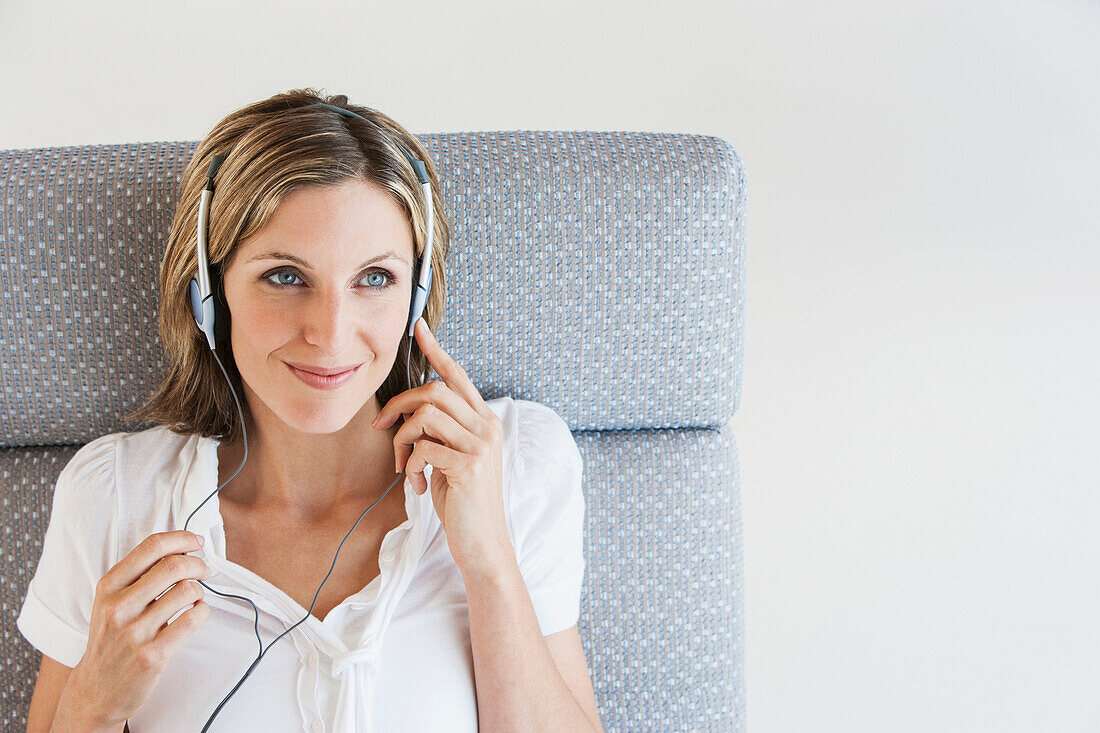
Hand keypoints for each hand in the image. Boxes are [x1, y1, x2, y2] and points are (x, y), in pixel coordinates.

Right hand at [68, 530, 209, 727]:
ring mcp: (135, 631)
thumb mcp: (110, 602)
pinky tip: (196, 613)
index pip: (151, 547)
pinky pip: (192, 619)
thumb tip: (182, 548)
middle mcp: (118, 606)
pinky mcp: (152, 654)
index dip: (182, 539)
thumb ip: (138, 575)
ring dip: (200, 590)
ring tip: (195, 597)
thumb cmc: (111, 640)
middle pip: (174, 565)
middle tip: (204, 571)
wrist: (95, 691)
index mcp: (108, 587)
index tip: (196, 542)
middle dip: (198, 564)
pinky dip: (202, 611)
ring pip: (187, 590)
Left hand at [371, 317, 509, 573]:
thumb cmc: (464, 502)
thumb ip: (443, 433)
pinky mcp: (468, 466)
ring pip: (426, 415)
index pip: (458, 375)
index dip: (437, 350)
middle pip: (434, 390)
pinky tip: (417, 487)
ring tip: (402, 466)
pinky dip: (409, 467)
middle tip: (381, 429)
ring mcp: (480, 445)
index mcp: (485, 421)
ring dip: (401, 440)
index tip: (418, 328)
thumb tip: (411, 413)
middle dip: (398, 406)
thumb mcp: (455, 459)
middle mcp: (486, 427)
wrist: (484, 543)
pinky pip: (422, 448)